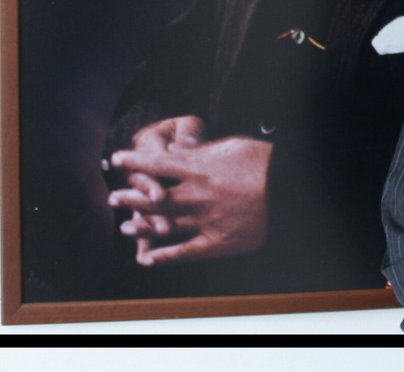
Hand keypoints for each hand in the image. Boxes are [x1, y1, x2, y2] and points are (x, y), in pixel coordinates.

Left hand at [107, 136, 272, 265]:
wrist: (290, 188)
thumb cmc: (264, 160)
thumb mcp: (232, 144)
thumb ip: (201, 148)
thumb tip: (177, 145)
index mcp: (199, 167)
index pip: (157, 162)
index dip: (134, 160)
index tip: (116, 158)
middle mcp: (196, 194)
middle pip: (153, 197)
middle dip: (130, 196)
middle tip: (113, 196)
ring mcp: (205, 220)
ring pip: (163, 225)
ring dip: (141, 226)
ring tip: (124, 226)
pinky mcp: (217, 242)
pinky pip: (184, 252)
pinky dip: (164, 257)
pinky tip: (147, 259)